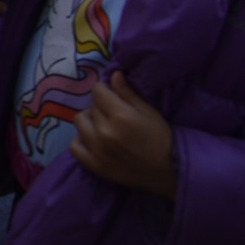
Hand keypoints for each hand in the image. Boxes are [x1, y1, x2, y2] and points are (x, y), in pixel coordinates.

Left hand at [72, 70, 177, 197]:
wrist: (169, 170)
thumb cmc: (161, 138)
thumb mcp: (148, 111)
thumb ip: (128, 92)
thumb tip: (113, 74)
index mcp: (120, 116)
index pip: (98, 91)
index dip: (105, 90)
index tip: (112, 95)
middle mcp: (105, 132)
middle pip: (91, 107)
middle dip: (101, 105)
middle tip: (113, 113)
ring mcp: (98, 151)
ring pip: (80, 122)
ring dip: (90, 121)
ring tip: (103, 125)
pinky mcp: (95, 166)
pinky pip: (74, 146)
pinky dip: (81, 140)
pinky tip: (93, 140)